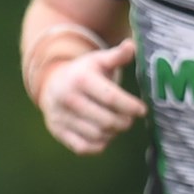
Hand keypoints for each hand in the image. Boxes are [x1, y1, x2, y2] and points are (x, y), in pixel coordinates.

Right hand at [34, 39, 146, 154]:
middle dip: (124, 122)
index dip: (131, 107)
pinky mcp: (56, 130)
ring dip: (112, 133)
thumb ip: (117, 55)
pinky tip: (102, 134)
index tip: (142, 110)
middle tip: (129, 118)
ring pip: (98, 135)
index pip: (112, 98)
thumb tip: (131, 45)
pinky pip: (84, 147)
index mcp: (80, 79)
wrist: (51, 84)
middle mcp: (67, 98)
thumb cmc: (84, 72)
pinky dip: (98, 144)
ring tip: (115, 124)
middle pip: (107, 120)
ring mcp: (60, 116)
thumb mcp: (99, 60)